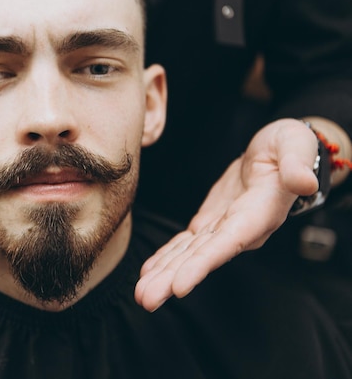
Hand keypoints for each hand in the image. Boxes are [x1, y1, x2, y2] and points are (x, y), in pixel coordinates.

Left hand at [135, 119, 318, 310]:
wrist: (275, 152)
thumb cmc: (288, 145)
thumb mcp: (295, 144)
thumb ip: (297, 163)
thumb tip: (304, 182)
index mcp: (259, 213)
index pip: (228, 243)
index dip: (203, 264)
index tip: (179, 287)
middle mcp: (241, 230)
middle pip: (203, 258)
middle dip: (173, 279)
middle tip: (146, 300)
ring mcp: (223, 229)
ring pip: (190, 255)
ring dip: (164, 274)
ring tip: (141, 294)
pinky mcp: (210, 223)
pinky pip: (185, 244)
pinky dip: (166, 256)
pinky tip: (148, 272)